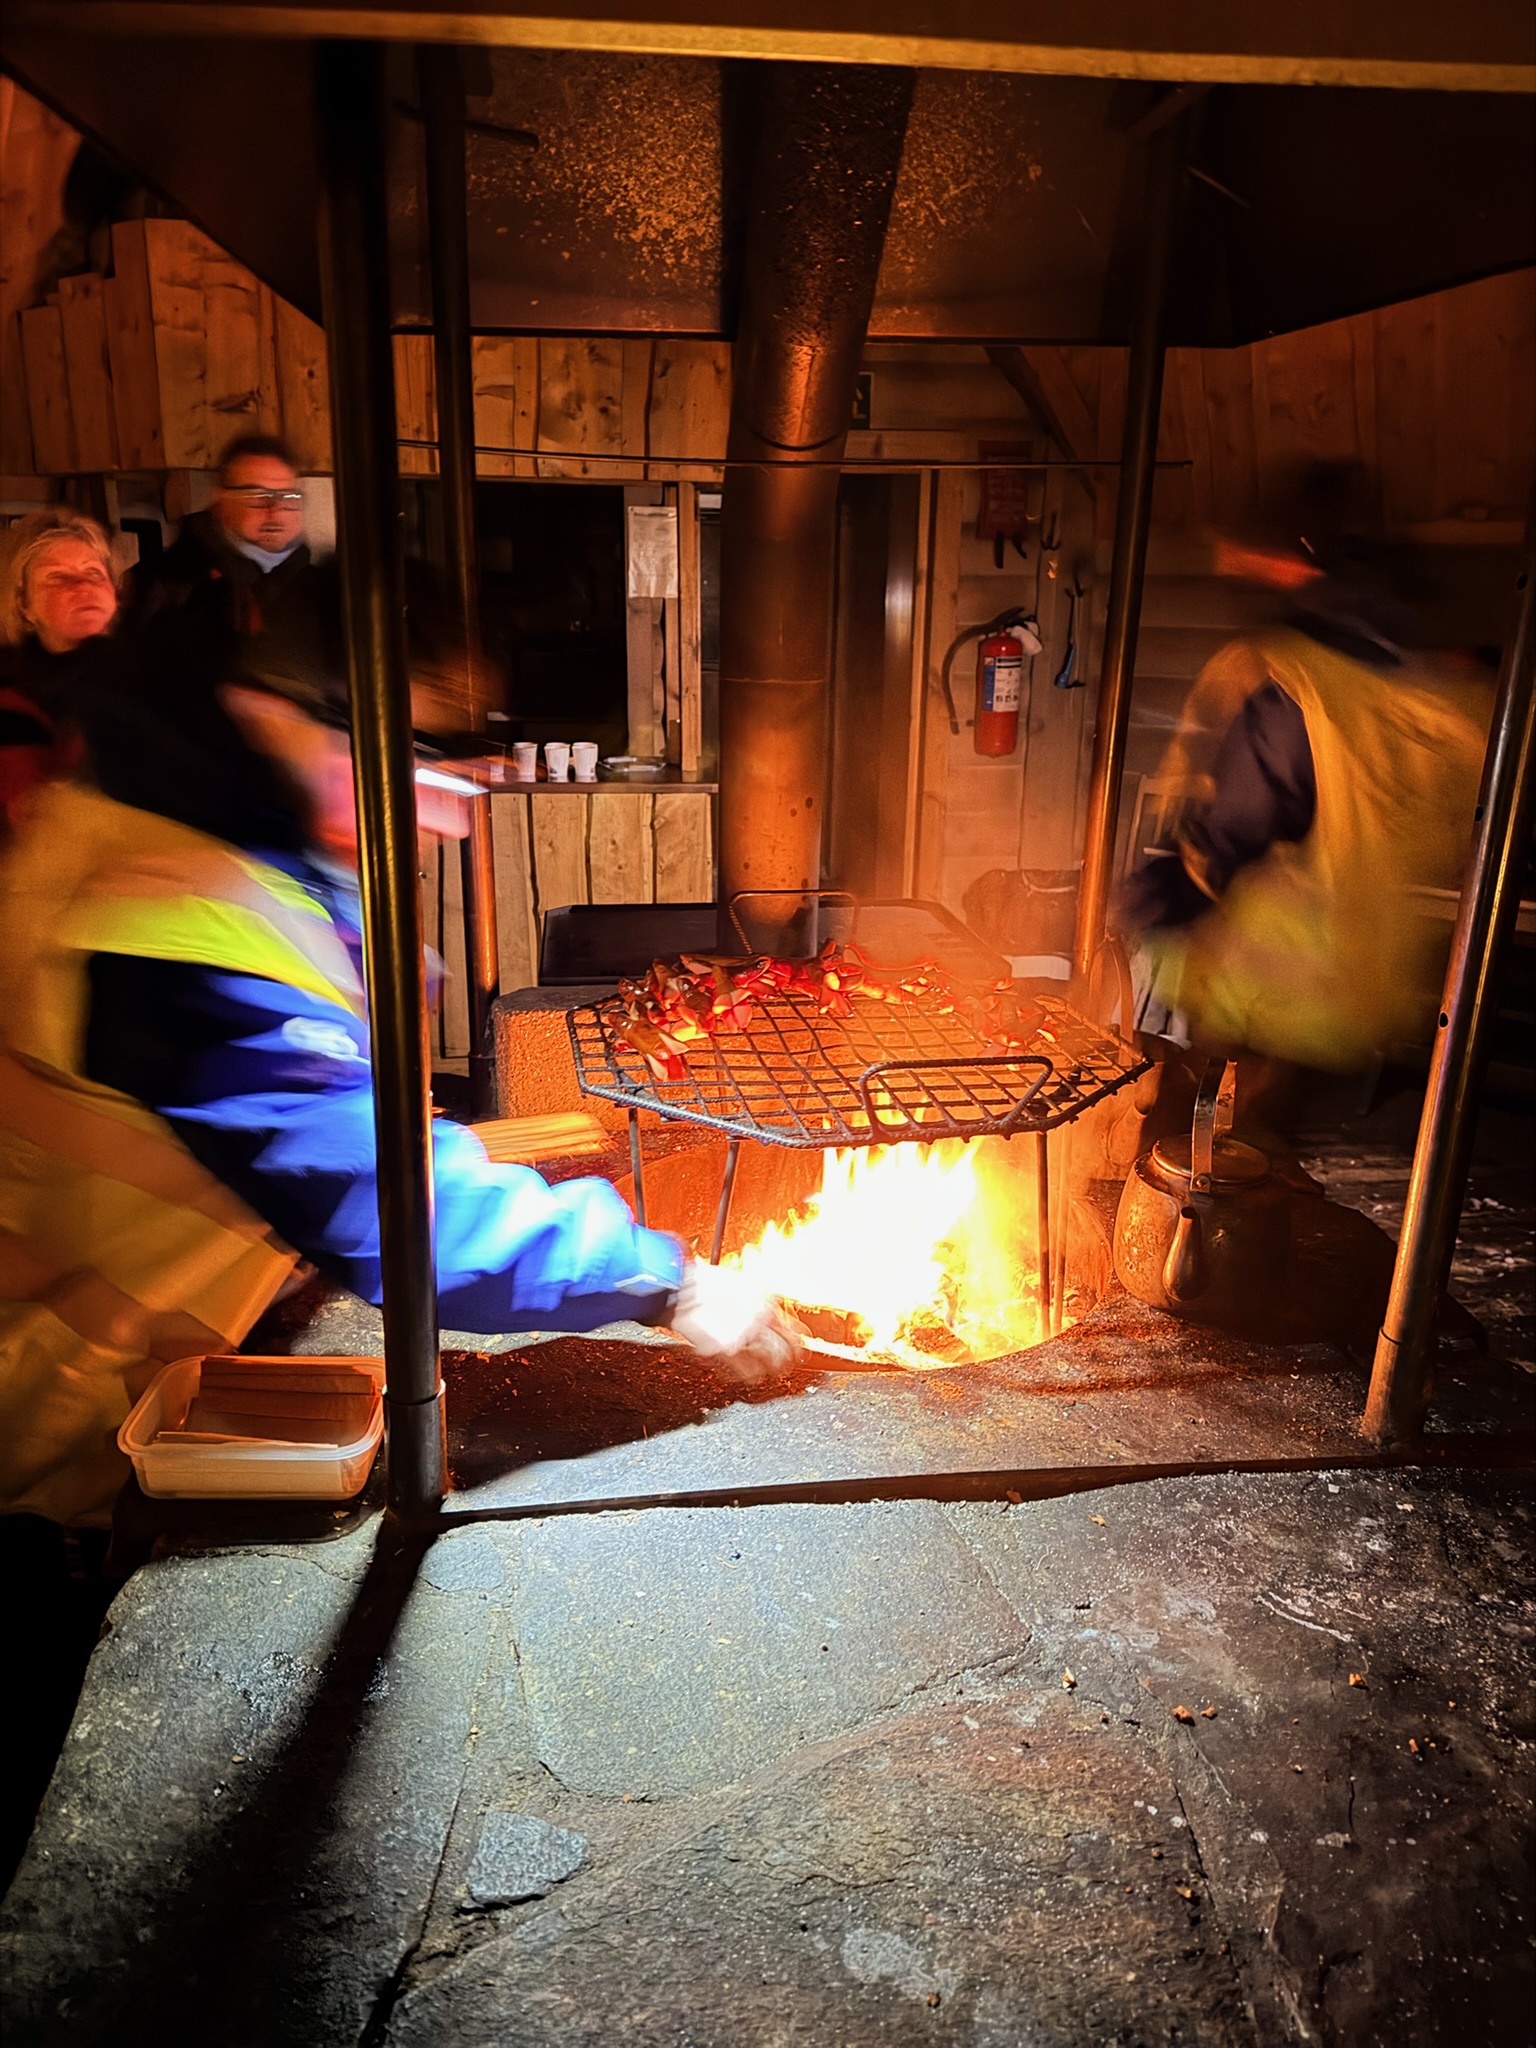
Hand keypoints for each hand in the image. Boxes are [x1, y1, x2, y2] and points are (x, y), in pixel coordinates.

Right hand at [664, 1262, 804, 1385]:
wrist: (680, 1288)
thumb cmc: (706, 1282)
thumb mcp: (744, 1282)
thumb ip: (762, 1300)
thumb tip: (774, 1313)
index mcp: (766, 1303)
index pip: (796, 1332)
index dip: (799, 1343)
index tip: (799, 1348)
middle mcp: (759, 1321)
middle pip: (785, 1353)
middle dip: (787, 1361)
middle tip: (786, 1364)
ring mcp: (742, 1337)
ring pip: (766, 1366)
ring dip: (768, 1371)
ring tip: (767, 1372)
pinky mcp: (724, 1351)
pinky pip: (743, 1372)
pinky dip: (746, 1375)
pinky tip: (745, 1373)